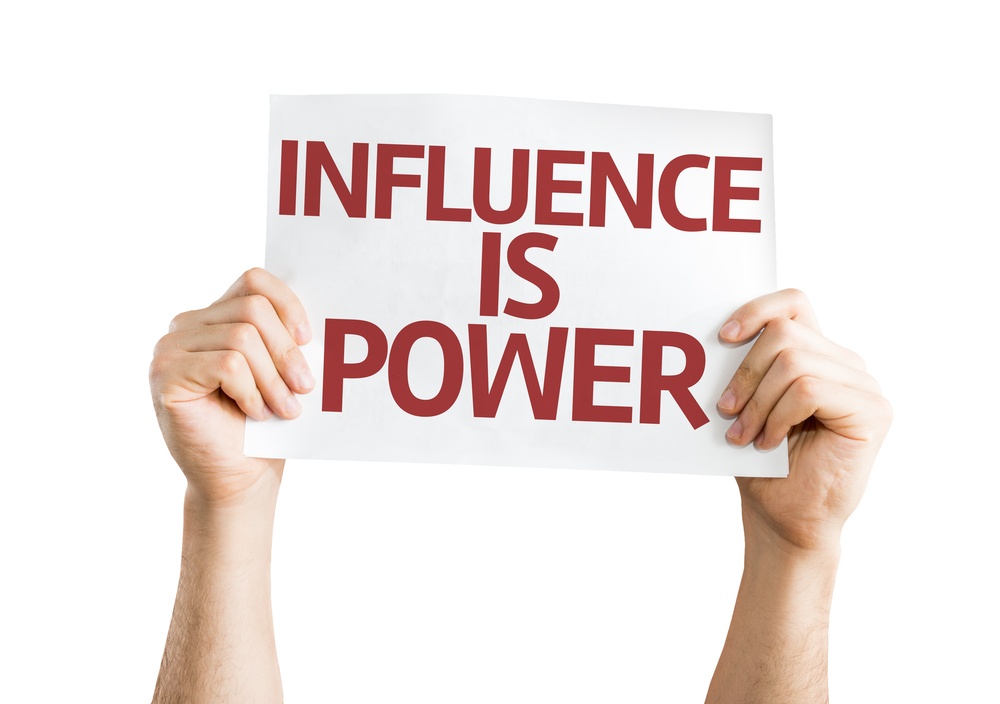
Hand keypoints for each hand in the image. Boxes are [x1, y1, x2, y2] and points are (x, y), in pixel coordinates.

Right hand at [149, 268, 313, 504]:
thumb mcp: (281, 371)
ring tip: (285, 409)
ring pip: (243, 338)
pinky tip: (255, 413)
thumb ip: (286, 337)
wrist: (240, 479)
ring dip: (273, 379)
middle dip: (287, 351)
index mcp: (215, 317)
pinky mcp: (165, 376)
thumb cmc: (264, 426)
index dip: (288, 305)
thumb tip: (321, 316)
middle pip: (253, 309)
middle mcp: (186, 326)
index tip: (310, 340)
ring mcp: (169, 350)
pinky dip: (252, 391)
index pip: (254, 281)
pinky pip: (227, 365)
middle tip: (305, 387)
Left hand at [717, 289, 891, 552]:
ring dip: (757, 402)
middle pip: (784, 334)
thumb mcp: (746, 405)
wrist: (785, 520)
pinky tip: (769, 442)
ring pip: (793, 363)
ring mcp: (863, 386)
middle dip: (744, 373)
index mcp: (817, 355)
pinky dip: (779, 416)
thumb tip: (716, 332)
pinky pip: (809, 390)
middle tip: (725, 411)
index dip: (756, 309)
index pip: (793, 304)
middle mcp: (846, 364)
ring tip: (744, 434)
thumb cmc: (762, 464)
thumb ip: (746, 367)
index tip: (723, 337)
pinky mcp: (872, 412)